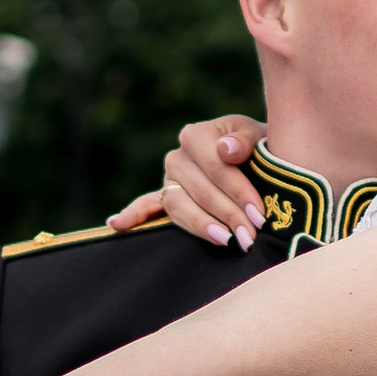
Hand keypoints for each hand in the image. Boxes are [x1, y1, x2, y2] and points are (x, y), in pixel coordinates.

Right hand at [108, 115, 267, 246]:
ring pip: (178, 205)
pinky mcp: (166, 198)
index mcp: (196, 135)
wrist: (256, 159)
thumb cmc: (259, 148)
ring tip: (224, 240)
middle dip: (228, 215)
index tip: (258, 214)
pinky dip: (132, 215)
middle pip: (199, 190)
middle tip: (250, 236)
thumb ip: (246, 140)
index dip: (238, 191)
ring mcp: (169, 180)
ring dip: (201, 224)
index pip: (215, 166)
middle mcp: (177, 157)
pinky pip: (146, 206)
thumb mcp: (259, 136)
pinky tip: (116, 225)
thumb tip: (226, 150)